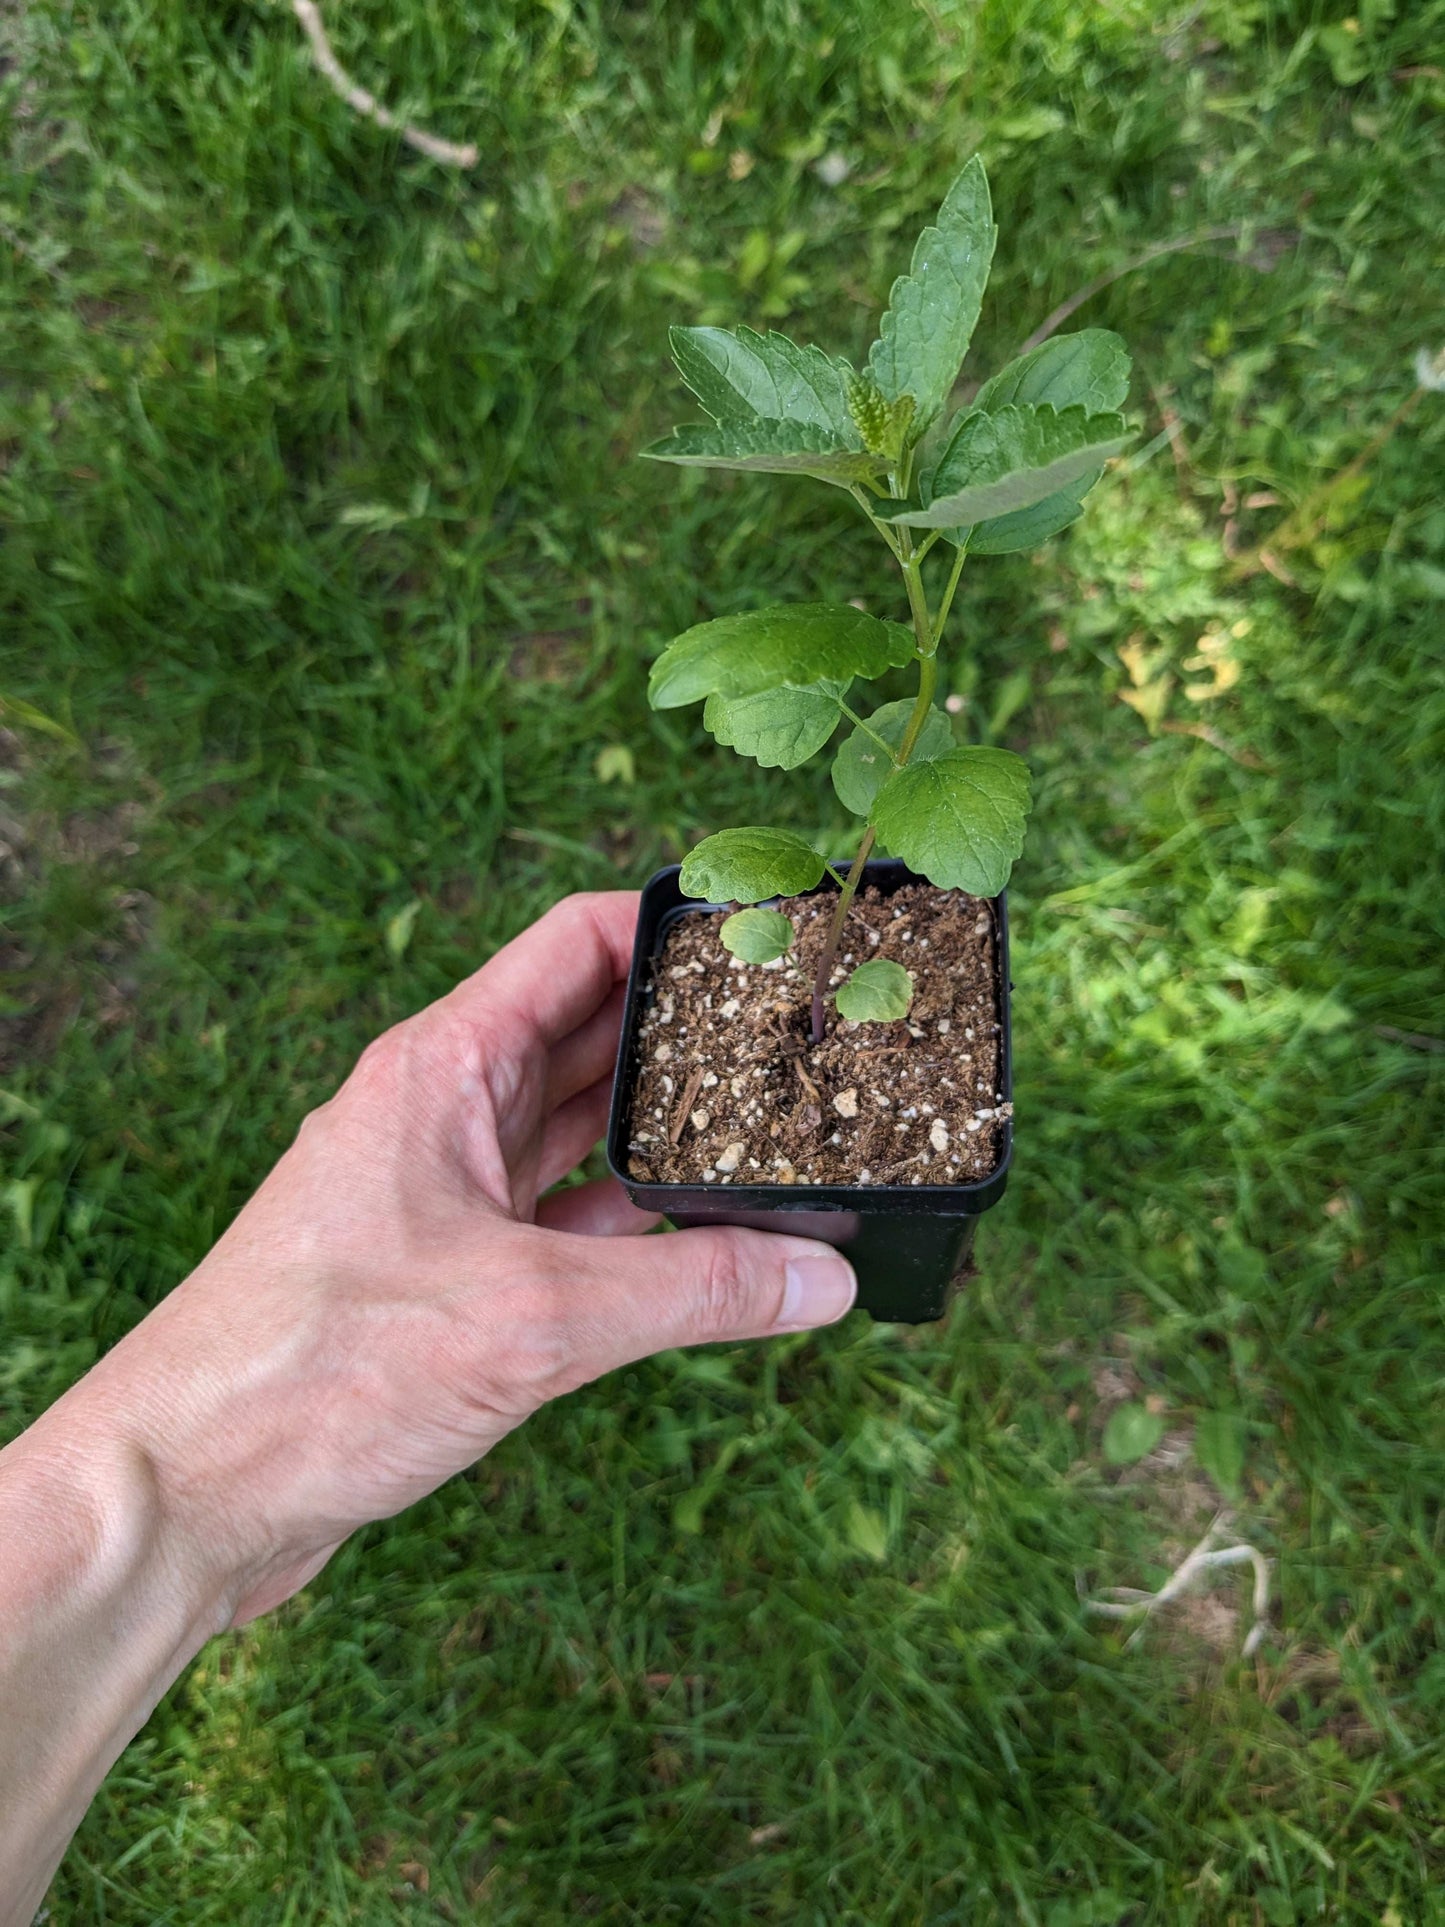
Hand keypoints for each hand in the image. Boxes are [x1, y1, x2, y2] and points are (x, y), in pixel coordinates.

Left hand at [67, 890, 856, 1625]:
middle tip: (806, 1039)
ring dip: (668, 1131)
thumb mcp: (532, 1318)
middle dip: (692, 1032)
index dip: (671, 926)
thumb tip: (822, 1274)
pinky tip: (705, 1239)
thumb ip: (692, 1289)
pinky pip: (563, 1221)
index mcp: (443, 1065)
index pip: (575, 942)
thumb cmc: (317, 1372)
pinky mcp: (447, 1275)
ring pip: (578, 1131)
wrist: (188, 1492)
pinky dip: (634, 1224)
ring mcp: (442, 1194)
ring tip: (779, 1128)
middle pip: (589, 1033)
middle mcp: (442, 1111)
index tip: (768, 937)